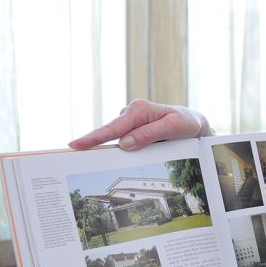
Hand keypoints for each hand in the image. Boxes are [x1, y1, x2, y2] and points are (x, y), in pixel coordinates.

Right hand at [69, 99, 212, 150]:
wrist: (193, 122)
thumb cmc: (186, 123)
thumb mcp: (173, 128)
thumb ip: (149, 134)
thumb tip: (124, 143)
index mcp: (139, 109)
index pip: (113, 127)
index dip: (93, 137)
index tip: (75, 145)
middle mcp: (131, 112)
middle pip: (108, 132)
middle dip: (91, 142)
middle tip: (72, 152)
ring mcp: (130, 121)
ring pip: (114, 137)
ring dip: (106, 148)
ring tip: (100, 156)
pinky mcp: (131, 129)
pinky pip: (120, 139)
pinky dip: (116, 148)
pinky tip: (115, 156)